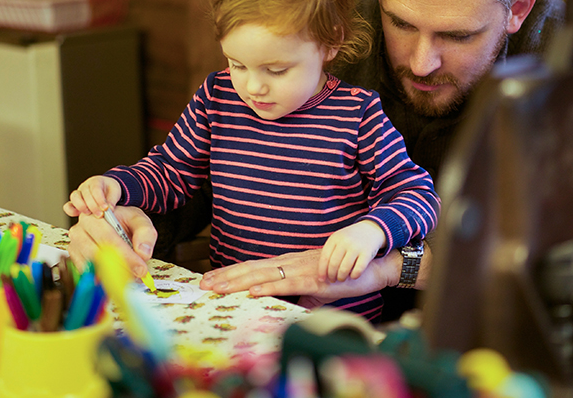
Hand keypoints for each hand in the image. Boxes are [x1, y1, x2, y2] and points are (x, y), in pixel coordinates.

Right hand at [64, 175, 121, 216]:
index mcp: (96, 181)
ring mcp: (79, 194)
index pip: (96, 189)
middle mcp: (85, 186)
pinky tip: (77, 215)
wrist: (105, 189)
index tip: (106, 208)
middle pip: (85, 194)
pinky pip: (68, 206)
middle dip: (93, 206)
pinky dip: (71, 211)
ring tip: (90, 214)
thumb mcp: (114, 192)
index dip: (100, 199)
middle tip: (101, 215)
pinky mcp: (74, 203)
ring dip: (81, 207)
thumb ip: (112, 200)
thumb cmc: (109, 190)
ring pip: (75, 197)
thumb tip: (110, 210)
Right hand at [66, 206, 156, 277]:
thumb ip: (145, 234)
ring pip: (92, 266)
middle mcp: (79, 231)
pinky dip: (104, 279)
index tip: (140, 267)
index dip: (125, 255)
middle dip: (120, 267)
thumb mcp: (139, 221)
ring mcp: (75, 246)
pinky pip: (88, 274)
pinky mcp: (75, 260)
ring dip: (112, 275)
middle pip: (98, 254)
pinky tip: (117, 277)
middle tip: (138, 275)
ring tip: (130, 275)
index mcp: (94, 217)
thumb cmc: (124, 221)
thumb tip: (143, 253)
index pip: (108, 239)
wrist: (114, 224)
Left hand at [199, 249, 402, 301]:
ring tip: (218, 287)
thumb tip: (288, 308)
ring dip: (238, 281)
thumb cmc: (343, 276)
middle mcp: (290, 263)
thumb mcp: (315, 290)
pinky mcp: (313, 279)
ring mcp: (300, 270)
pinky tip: (253, 291)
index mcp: (288, 265)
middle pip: (251, 269)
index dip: (230, 273)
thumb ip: (300, 297)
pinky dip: (268, 287)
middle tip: (202, 284)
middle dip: (225, 277)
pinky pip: (287, 284)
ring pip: (263, 275)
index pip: (253, 268)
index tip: (209, 279)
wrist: (369, 266)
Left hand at [319, 220, 384, 281]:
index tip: (321, 279)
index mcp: (335, 238)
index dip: (322, 271)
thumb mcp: (338, 240)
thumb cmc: (350, 239)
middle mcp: (344, 242)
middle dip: (331, 275)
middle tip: (332, 280)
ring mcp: (356, 247)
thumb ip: (330, 252)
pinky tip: (353, 276)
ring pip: (344, 269)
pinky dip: (354, 276)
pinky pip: (358, 270)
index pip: (324, 258)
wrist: (370, 230)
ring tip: (341, 279)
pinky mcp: (367, 253)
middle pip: (333, 264)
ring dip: (341, 277)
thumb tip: (320, 274)